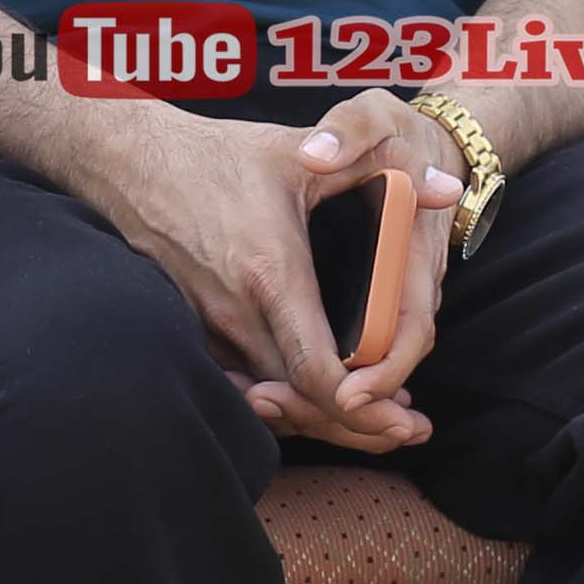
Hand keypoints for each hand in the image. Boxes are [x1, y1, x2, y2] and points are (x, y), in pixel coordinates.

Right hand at [70, 99, 440, 450]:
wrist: (133, 162)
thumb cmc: (220, 156)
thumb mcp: (305, 154)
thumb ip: (384, 168)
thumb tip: (450, 190)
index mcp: (270, 273)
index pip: (316, 371)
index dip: (361, 405)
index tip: (401, 414)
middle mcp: (235, 313)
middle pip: (300, 402)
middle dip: (358, 424)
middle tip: (409, 429)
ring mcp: (209, 328)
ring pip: (271, 401)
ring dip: (323, 419)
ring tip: (377, 423)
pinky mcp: (195, 331)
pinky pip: (243, 386)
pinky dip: (284, 403)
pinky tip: (316, 402)